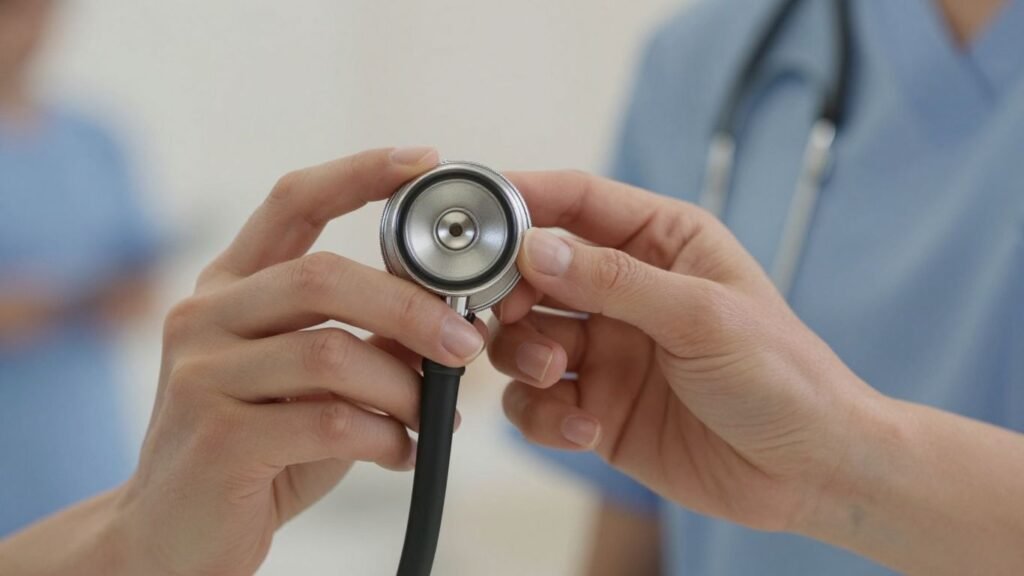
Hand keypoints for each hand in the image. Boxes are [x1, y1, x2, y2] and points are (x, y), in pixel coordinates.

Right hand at [108, 148, 485, 575]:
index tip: (425, 160)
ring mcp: (202, 375)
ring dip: (404, 389)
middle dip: (410, 307)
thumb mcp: (309, 386)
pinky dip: (387, 439)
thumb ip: (363, 343)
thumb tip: (450, 317)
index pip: (292, 202)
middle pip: (323, 277)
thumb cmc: (254, 453)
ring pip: (332, 355)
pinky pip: (331, 423)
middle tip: (465, 341)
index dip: (361, 173)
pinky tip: (402, 454)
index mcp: (229, 289)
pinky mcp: (218, 438)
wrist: (169, 537)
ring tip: (433, 418)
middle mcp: (205, 318)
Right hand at [489, 171, 880, 531]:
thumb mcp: (702, 316)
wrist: (809, 472)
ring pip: (522, 337)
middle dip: (509, 293)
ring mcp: (607, 351)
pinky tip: (585, 430)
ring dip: (523, 356)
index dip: (522, 200)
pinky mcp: (596, 406)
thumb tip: (536, 248)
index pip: (577, 201)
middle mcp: (626, 291)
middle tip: (502, 314)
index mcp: (661, 242)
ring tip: (554, 375)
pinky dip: (544, 416)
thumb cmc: (783, 376)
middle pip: (533, 271)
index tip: (473, 212)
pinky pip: (537, 403)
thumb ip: (615, 281)